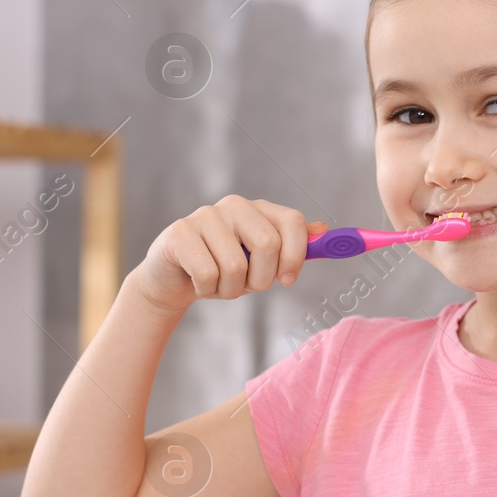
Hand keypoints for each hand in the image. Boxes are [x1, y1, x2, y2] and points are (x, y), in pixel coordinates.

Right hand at [133, 195, 308, 313]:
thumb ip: (292, 247)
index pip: (292, 221)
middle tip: (245, 285)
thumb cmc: (223, 269)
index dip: (296, 254)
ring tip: (218, 284)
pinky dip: (206, 290)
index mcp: (259, 210)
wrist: (173, 279)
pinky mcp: (180, 233)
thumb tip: (323, 231)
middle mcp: (234, 206)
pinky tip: (198, 282)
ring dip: (229, 289)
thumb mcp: (261, 262)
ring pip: (235, 266)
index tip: (287, 280)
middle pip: (268, 244)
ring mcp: (205, 216)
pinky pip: (207, 273)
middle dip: (260, 279)